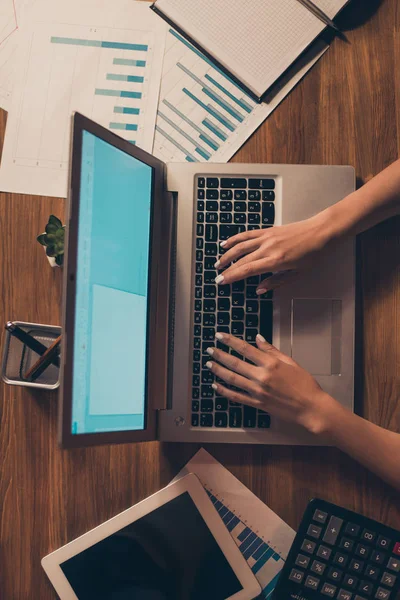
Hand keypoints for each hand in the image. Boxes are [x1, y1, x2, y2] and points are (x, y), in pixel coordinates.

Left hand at [206, 333, 338, 434]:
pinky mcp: (257, 404)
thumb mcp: (290, 362)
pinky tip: (215, 386)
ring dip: (218, 370)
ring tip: (209, 364)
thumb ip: (271, 350)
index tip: (220, 336)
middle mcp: (262, 377)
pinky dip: (224, 391)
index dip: (230, 341)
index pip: (245, 349)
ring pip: (232, 379)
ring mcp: (258, 391)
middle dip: (220, 355)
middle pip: (235, 363)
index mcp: (270, 364)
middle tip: (210, 349)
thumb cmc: (305, 384)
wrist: (311, 407)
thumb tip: (258, 338)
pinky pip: (236, 397)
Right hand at [215, 215, 328, 291]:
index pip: (247, 270)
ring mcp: (267, 237)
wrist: (321, 232)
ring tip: (218, 263)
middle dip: (227, 269)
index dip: (232, 276)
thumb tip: (260, 290)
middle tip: (217, 277)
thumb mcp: (298, 274)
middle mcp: (268, 248)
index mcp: (276, 261)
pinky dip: (235, 239)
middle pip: (241, 259)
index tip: (222, 282)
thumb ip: (276, 282)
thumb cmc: (313, 253)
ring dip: (227, 255)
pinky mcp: (268, 230)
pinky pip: (247, 234)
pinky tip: (226, 243)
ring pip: (240, 246)